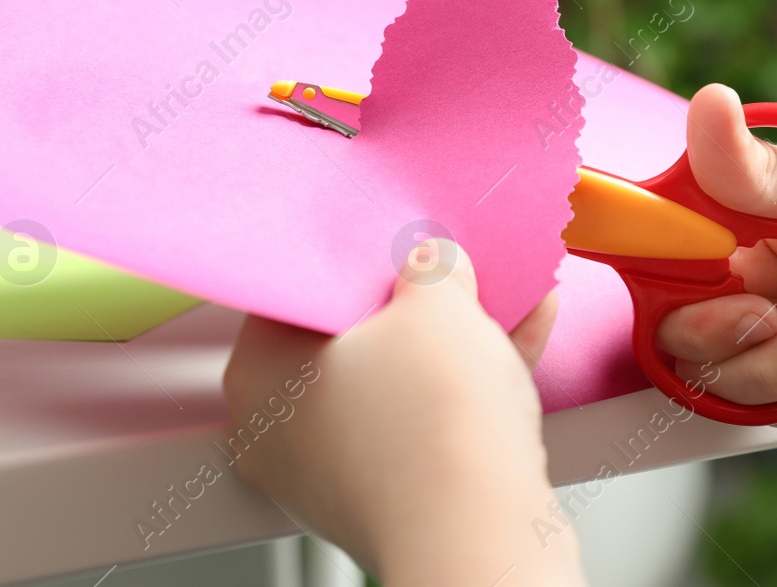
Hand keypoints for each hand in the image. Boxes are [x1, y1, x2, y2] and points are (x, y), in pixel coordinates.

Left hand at [223, 242, 585, 586]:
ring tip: (500, 294)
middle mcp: (281, 431)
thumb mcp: (434, 304)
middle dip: (411, 303)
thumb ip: (430, 268)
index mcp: (256, 372)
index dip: (350, 258)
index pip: (295, 293)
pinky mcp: (389, 499)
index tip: (388, 239)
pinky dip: (467, 387)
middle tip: (447, 266)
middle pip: (350, 341)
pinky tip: (520, 337)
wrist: (482, 536)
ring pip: (394, 383)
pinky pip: (424, 424)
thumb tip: (434, 262)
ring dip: (450, 341)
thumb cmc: (429, 430)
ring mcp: (334, 473)